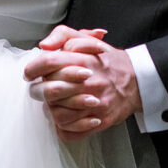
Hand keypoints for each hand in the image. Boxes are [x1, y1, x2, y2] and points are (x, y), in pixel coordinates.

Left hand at [24, 26, 141, 141]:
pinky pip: (70, 132)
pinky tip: (65, 117)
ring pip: (57, 114)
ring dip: (50, 109)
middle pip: (50, 90)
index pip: (49, 62)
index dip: (33, 68)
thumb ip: (62, 36)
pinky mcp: (100, 121)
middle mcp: (89, 83)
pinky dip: (62, 127)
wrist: (137, 80)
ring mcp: (95, 104)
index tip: (29, 73)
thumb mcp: (86, 39)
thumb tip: (44, 45)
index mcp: (84, 61)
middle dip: (38, 90)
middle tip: (38, 89)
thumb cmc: (107, 61)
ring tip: (52, 103)